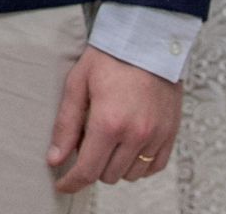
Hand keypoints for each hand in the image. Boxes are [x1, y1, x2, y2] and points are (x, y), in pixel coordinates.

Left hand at [47, 46, 183, 192]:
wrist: (149, 40)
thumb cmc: (109, 57)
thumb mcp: (78, 84)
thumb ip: (66, 124)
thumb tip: (55, 159)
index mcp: (109, 123)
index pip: (87, 170)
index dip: (71, 182)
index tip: (62, 185)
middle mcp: (136, 135)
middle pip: (108, 175)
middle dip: (92, 165)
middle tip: (88, 140)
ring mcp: (157, 136)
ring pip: (131, 175)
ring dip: (115, 165)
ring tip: (109, 139)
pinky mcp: (171, 133)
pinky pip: (154, 167)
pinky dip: (139, 164)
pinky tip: (128, 146)